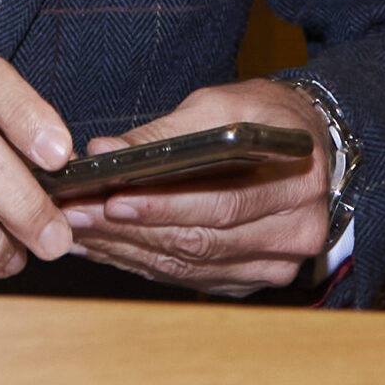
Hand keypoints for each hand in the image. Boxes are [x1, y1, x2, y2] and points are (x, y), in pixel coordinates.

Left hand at [57, 78, 334, 296]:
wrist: (308, 147)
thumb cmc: (268, 118)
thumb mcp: (225, 105)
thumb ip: (169, 131)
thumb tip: (108, 150)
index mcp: (295, 182)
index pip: (222, 203)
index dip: (164, 206)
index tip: (111, 198)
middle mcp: (294, 232)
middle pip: (200, 240)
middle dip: (130, 229)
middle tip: (76, 214)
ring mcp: (275, 264)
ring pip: (190, 265)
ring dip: (127, 250)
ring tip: (79, 230)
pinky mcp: (251, 279)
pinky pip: (190, 278)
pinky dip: (143, 263)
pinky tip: (107, 248)